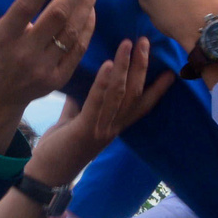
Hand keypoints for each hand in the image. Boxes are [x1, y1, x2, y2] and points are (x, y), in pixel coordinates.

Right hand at [0, 0, 101, 124]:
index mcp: (4, 38)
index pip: (27, 7)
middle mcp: (24, 54)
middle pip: (57, 17)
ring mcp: (43, 68)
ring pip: (71, 33)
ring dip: (85, 7)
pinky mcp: (58, 79)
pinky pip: (78, 50)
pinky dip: (86, 27)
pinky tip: (90, 10)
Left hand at [26, 38, 174, 183]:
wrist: (46, 175)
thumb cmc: (60, 149)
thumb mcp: (74, 120)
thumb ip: (82, 102)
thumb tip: (84, 80)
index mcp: (113, 125)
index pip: (142, 105)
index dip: (158, 89)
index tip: (171, 70)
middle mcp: (113, 127)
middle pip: (135, 93)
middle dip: (141, 66)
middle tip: (145, 42)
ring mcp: (101, 129)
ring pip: (120, 94)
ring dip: (125, 67)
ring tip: (128, 44)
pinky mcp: (85, 130)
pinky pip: (98, 103)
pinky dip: (104, 82)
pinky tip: (108, 64)